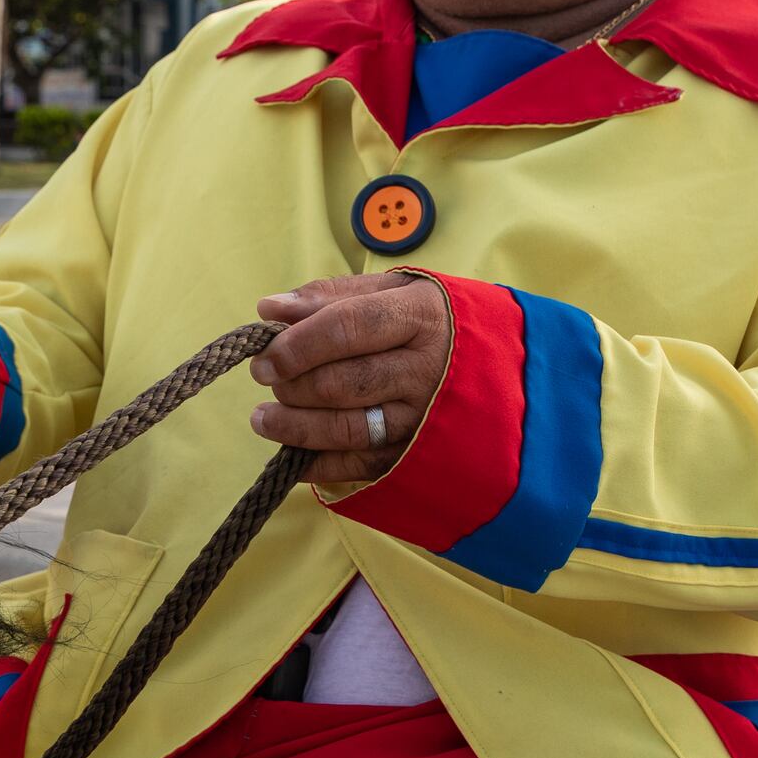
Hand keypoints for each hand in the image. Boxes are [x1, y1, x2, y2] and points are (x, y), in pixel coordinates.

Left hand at [248, 272, 450, 484]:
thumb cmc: (424, 319)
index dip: (298, 344)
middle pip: (342, 382)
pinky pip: (360, 466)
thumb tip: (269, 309)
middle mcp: (426, 370)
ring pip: (348, 428)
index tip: (263, 354)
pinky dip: (318, 463)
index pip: (348, 328)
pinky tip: (292, 451)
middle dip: (292, 384)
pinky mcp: (416, 454)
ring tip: (263, 418)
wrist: (494, 361)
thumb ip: (329, 297)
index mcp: (420, 317)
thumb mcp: (389, 291)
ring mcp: (424, 418)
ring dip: (295, 427)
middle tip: (267, 377)